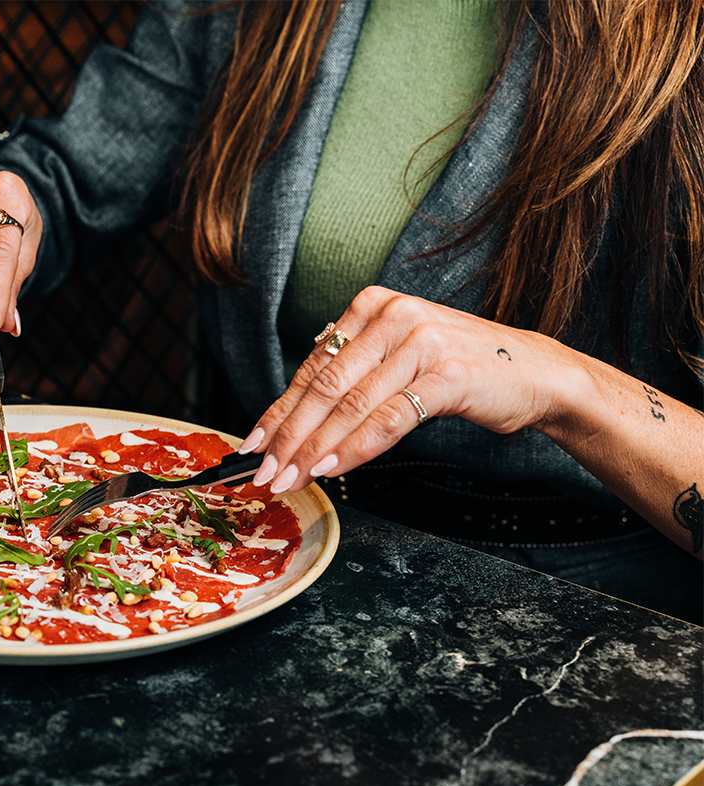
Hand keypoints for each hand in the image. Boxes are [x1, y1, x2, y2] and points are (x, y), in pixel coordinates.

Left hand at [239, 286, 576, 492]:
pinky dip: (355, 447)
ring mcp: (421, 342)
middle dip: (289, 436)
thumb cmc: (459, 368)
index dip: (279, 410)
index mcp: (372, 305)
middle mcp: (392, 316)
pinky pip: (389, 418)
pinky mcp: (447, 374)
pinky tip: (332, 468)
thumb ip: (352, 371)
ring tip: (290, 478)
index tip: (252, 444)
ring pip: (351, 405)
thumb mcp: (397, 356)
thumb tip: (292, 413)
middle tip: (264, 471)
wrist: (535, 372)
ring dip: (314, 449)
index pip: (313, 367)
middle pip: (324, 387)